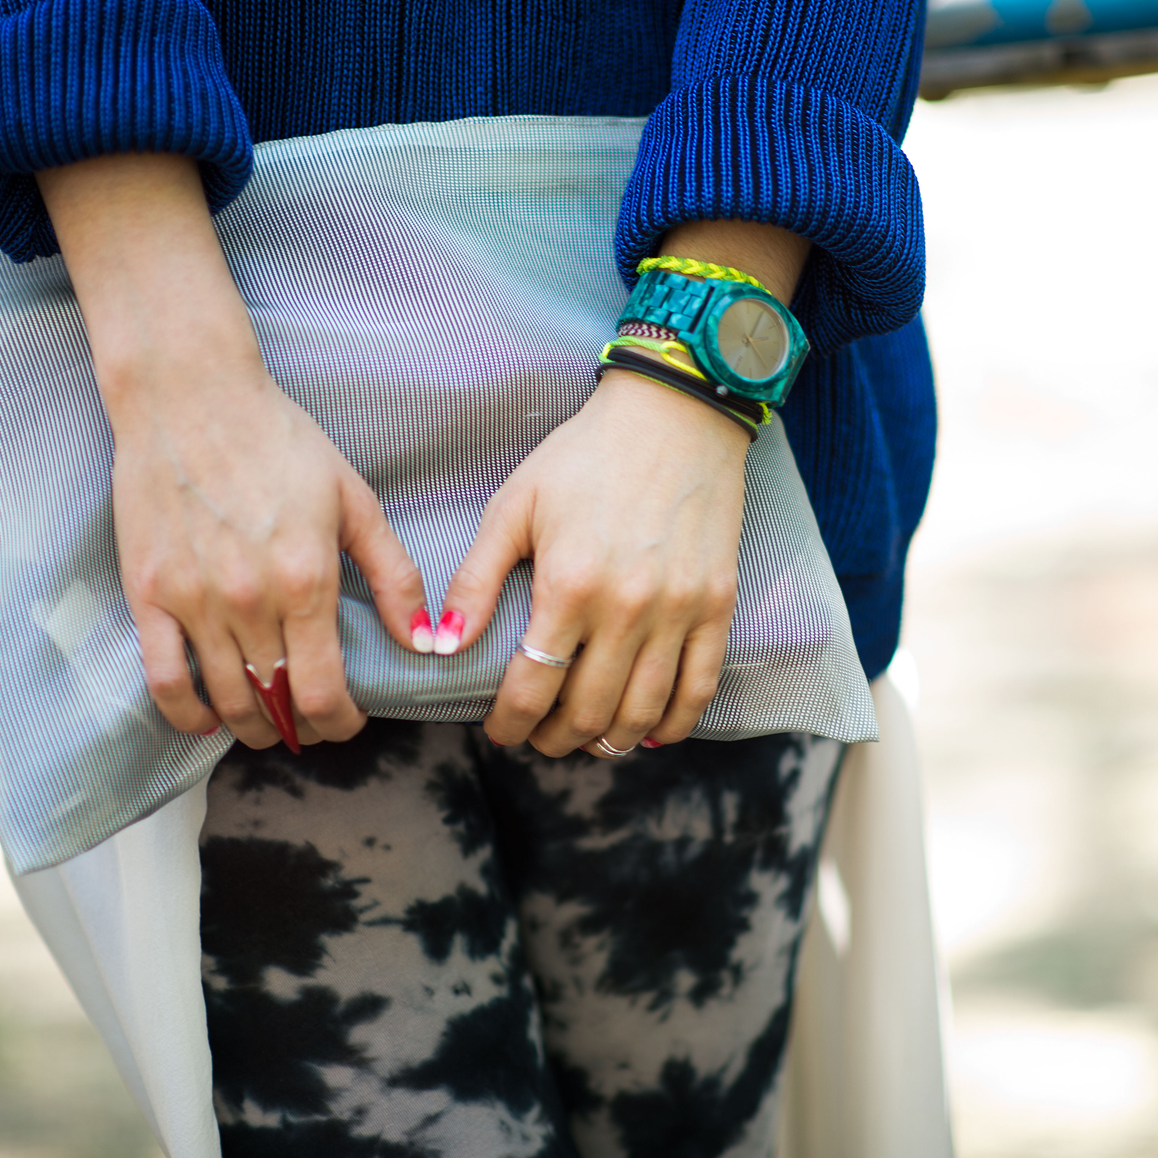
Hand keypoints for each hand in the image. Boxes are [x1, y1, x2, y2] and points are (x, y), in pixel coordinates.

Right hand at [39, 154, 428, 748]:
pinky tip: (206, 718)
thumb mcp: (353, 498)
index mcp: (306, 581)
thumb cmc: (279, 438)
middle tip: (311, 725)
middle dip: (301, 728)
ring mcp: (192, 601)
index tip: (348, 723)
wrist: (190, 396)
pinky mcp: (148, 593)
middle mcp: (248, 601)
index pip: (324, 692)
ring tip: (268, 725)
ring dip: (251, 728)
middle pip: (275, 704)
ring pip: (224, 700)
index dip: (340, 723)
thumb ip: (393, 575)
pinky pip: (162, 679)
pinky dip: (185, 713)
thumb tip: (426, 640)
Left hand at [437, 368, 750, 754]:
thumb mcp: (514, 505)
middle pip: (587, 713)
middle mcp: (627, 607)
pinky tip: (646, 730)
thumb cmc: (585, 456)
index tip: (501, 730)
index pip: (534, 687)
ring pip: (641, 712)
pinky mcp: (717, 605)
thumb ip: (475, 579)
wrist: (674, 415)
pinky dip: (672, 724)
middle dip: (554, 740)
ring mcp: (678, 611)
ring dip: (606, 742)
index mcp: (570, 584)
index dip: (511, 724)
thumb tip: (441, 646)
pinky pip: (699, 689)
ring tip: (584, 738)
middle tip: (538, 737)